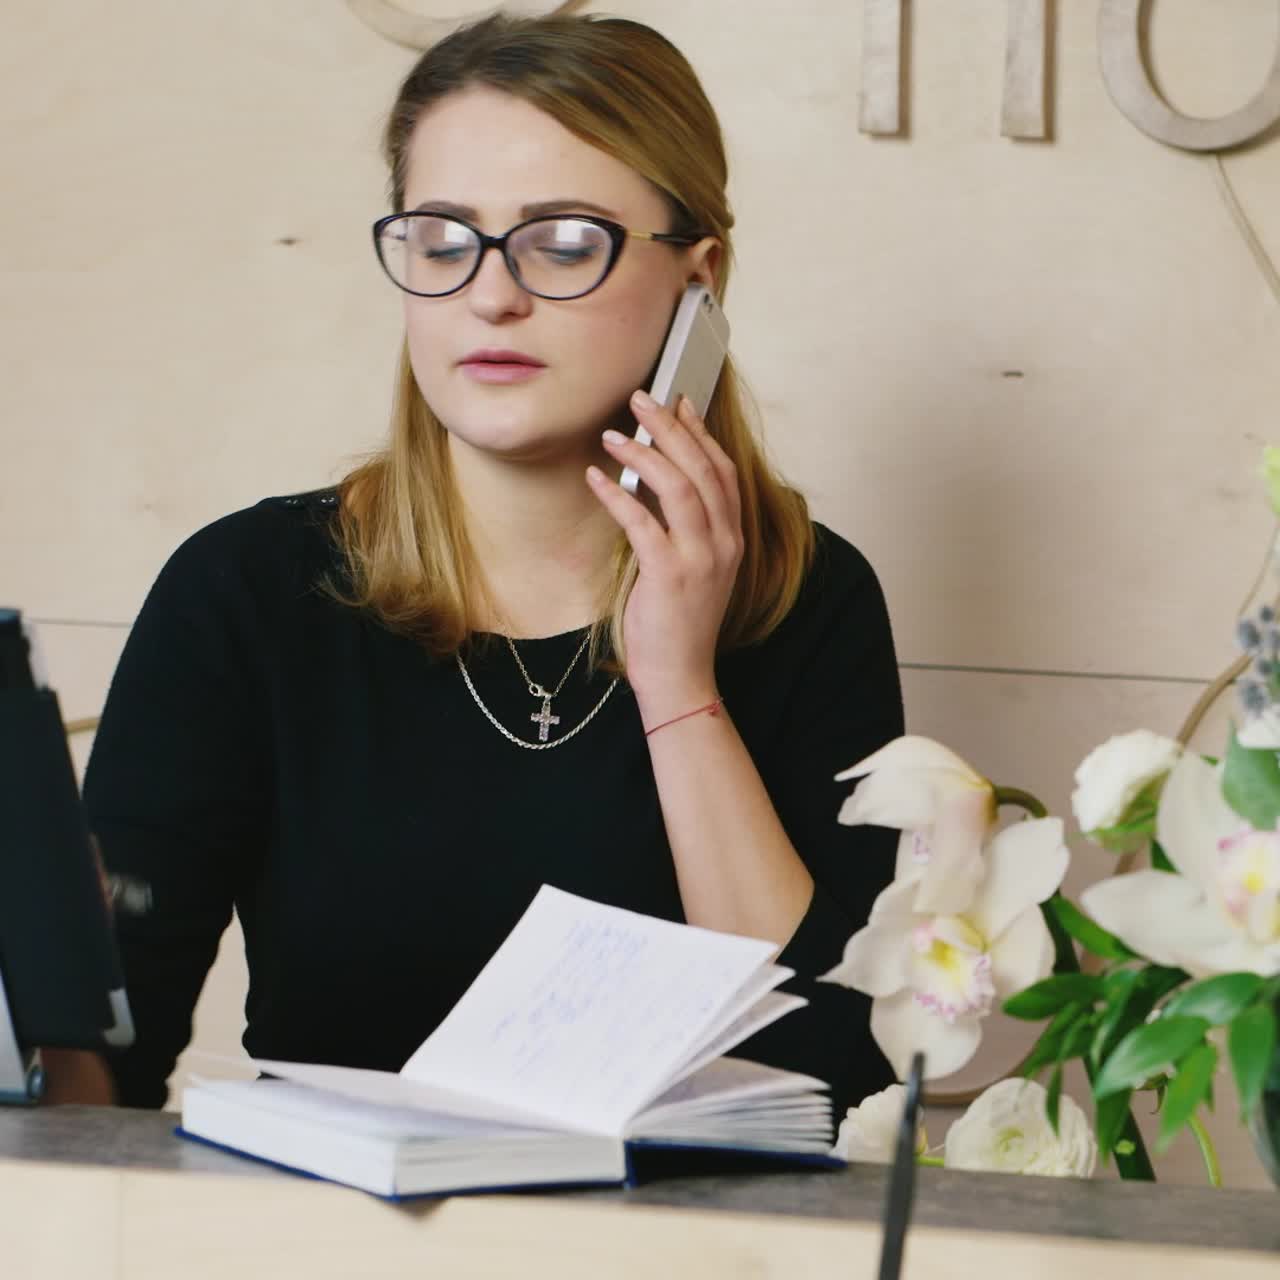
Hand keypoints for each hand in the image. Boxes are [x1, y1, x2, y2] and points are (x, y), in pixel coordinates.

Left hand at [587, 389, 743, 726]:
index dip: (700, 433)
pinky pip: (642, 521)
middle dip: (669, 427)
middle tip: (639, 400)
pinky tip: (595, 477)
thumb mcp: (693, 568)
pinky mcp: (670, 574)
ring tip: (612, 434)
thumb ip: (684, 528)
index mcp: (732, 538)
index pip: (722, 472)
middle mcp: (724, 543)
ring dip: (643, 453)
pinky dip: (617, 494)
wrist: (680, 674)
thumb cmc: (679, 622)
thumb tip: (654, 483)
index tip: (678, 404)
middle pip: (701, 468)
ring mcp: (700, 558)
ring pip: (678, 487)